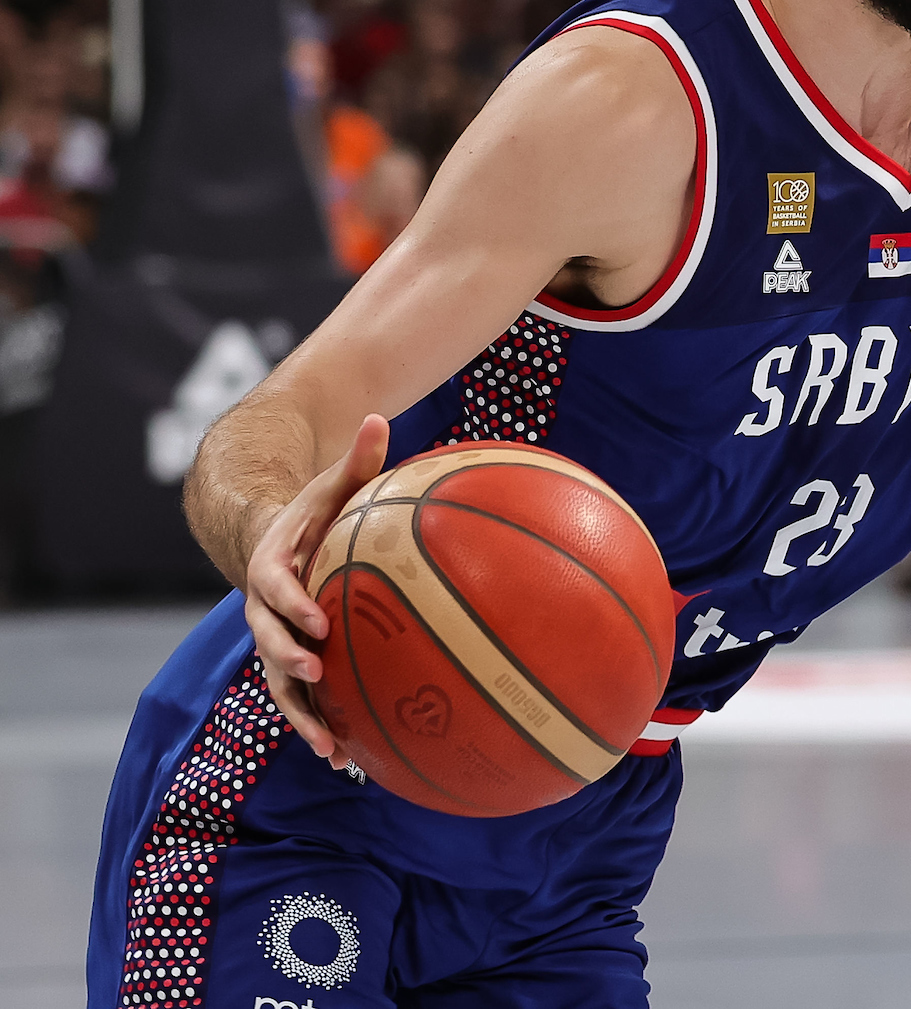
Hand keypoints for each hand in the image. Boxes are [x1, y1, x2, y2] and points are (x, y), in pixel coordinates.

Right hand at [242, 414, 387, 765]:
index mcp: (272, 567)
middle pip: (267, 641)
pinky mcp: (294, 661)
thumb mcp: (333, 483)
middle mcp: (264, 610)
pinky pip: (302, 700)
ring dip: (302, 717)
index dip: (290, 605)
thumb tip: (380, 415)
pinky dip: (321, 727)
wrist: (274, 541)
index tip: (315, 620)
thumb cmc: (315, 510)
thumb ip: (357, 457)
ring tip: (332, 751)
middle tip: (316, 675)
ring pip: (280, 684)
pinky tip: (352, 762)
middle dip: (288, 660)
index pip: (273, 587)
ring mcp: (276, 640)